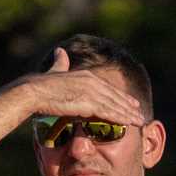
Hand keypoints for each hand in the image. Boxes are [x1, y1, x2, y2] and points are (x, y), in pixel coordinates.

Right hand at [16, 48, 146, 126]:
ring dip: (129, 114)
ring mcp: (91, 92)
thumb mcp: (54, 71)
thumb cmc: (40, 85)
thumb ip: (60, 63)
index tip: (131, 103)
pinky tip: (129, 123)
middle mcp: (92, 82)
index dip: (120, 96)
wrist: (34, 91)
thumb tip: (60, 52)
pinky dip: (120, 117)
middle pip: (115, 96)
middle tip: (141, 114)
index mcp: (86, 76)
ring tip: (140, 121)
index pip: (108, 88)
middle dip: (129, 106)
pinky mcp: (88, 102)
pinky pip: (108, 112)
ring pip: (115, 105)